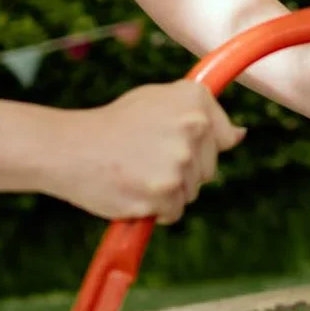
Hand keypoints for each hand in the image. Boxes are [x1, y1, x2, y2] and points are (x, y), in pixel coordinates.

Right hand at [50, 83, 242, 223]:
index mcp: (194, 99)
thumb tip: (240, 136)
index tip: (173, 144)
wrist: (69, 148)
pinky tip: (132, 189)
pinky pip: (174, 211)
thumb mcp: (156, 101)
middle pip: (208, 168)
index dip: (198, 146)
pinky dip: (155, 210)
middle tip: (144, 157)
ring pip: (191, 191)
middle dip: (182, 170)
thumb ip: (199, 114)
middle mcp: (194, 125)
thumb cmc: (113, 125)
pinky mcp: (165, 191)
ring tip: (135, 171)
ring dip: (167, 190)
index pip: (225, 137)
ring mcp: (180, 160)